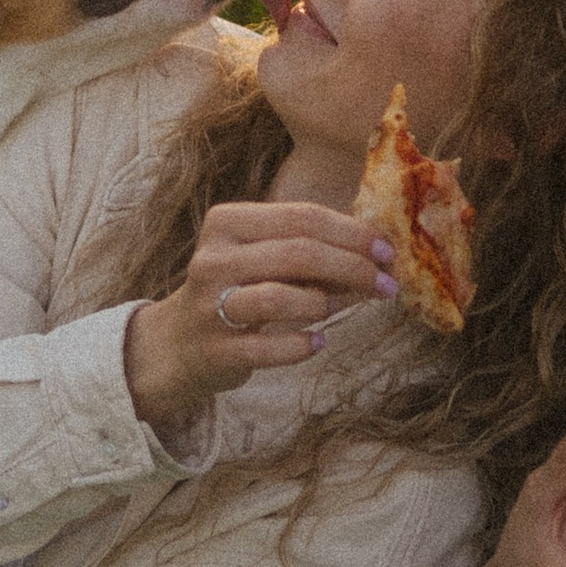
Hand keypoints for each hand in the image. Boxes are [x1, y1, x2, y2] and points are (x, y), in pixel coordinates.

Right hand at [123, 198, 396, 444]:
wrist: (178, 344)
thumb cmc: (237, 291)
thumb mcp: (262, 258)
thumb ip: (309, 250)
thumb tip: (378, 253)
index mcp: (228, 222)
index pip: (301, 217)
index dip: (352, 233)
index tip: (387, 251)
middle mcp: (214, 258)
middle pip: (298, 253)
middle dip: (352, 267)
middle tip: (386, 284)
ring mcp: (208, 304)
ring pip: (279, 297)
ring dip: (324, 304)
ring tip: (339, 310)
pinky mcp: (214, 349)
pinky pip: (267, 347)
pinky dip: (300, 345)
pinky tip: (316, 343)